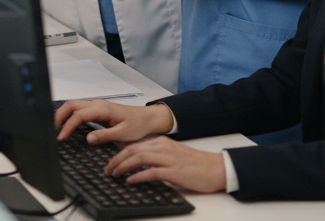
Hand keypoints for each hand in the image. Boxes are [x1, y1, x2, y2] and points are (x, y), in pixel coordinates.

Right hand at [54, 99, 172, 142]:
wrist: (147, 118)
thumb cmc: (137, 125)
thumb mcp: (123, 134)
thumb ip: (105, 136)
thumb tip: (88, 139)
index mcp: (102, 109)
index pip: (78, 115)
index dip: (68, 126)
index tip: (61, 138)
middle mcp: (97, 104)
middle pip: (71, 105)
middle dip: (58, 117)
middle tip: (52, 132)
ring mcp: (96, 105)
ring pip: (73, 106)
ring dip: (62, 115)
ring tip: (55, 129)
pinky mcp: (96, 109)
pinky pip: (78, 109)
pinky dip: (69, 115)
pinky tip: (66, 125)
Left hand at [105, 138, 227, 193]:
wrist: (217, 168)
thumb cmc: (197, 165)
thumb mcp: (173, 155)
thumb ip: (157, 157)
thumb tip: (138, 165)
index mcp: (162, 142)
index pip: (134, 145)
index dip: (119, 154)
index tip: (111, 163)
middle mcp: (163, 147)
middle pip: (132, 150)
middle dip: (116, 160)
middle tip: (107, 170)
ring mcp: (168, 158)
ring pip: (138, 158)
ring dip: (123, 167)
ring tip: (114, 175)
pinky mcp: (174, 171)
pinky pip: (151, 172)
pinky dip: (138, 176)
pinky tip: (130, 181)